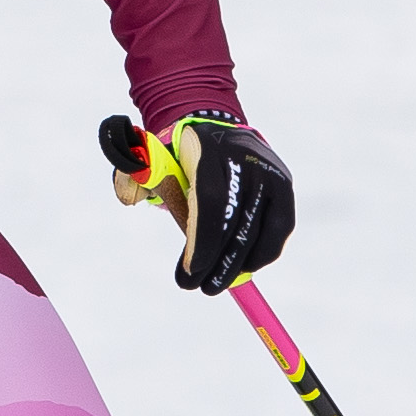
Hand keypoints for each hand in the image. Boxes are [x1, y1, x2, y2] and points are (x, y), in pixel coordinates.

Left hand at [104, 111, 295, 294]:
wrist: (213, 128)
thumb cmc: (176, 158)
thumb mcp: (152, 163)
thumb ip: (136, 179)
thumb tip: (130, 198)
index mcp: (207, 150)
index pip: (210, 201)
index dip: (203, 241)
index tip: (190, 271)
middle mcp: (244, 158)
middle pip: (235, 220)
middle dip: (216, 262)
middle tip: (196, 287)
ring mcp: (269, 171)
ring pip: (259, 229)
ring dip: (238, 265)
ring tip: (215, 284)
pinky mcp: (284, 184)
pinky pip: (280, 228)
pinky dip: (263, 253)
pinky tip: (244, 268)